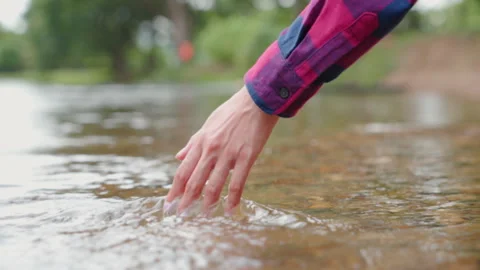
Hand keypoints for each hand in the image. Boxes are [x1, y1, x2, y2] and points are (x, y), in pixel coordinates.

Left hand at [165, 86, 278, 215]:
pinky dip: (232, 199)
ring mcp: (228, 154)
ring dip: (207, 204)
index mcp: (201, 142)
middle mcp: (211, 150)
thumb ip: (193, 143)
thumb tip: (178, 157)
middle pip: (194, 181)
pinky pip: (237, 183)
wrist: (256, 101)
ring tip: (204, 216)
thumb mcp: (208, 125)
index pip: (183, 171)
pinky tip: (229, 210)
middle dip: (186, 201)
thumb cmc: (231, 112)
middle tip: (181, 216)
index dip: (175, 190)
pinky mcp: (246, 156)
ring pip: (214, 185)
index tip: (169, 204)